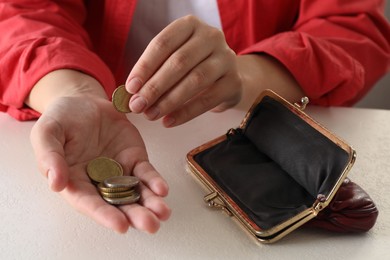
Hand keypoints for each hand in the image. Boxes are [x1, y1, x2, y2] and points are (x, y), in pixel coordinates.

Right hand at [30, 95, 170, 233]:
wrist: (84, 102)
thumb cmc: (61, 119)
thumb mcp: (47, 132)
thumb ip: (49, 156)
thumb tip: (56, 184)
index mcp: (74, 181)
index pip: (89, 202)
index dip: (104, 214)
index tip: (121, 225)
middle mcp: (98, 181)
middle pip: (117, 203)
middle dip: (135, 215)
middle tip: (151, 225)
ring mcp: (119, 171)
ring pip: (135, 192)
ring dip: (150, 203)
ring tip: (164, 213)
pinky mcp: (134, 158)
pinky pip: (146, 172)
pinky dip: (154, 181)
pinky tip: (162, 189)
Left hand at [126, 15, 241, 126]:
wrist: (226, 77)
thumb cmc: (192, 66)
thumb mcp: (173, 60)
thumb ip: (154, 72)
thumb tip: (131, 94)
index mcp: (190, 26)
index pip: (163, 43)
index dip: (144, 66)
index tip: (130, 87)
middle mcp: (211, 37)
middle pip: (179, 62)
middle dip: (155, 86)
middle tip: (138, 105)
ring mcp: (226, 58)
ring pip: (195, 80)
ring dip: (169, 101)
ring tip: (151, 115)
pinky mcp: (234, 81)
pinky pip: (208, 99)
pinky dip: (186, 112)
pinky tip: (169, 121)